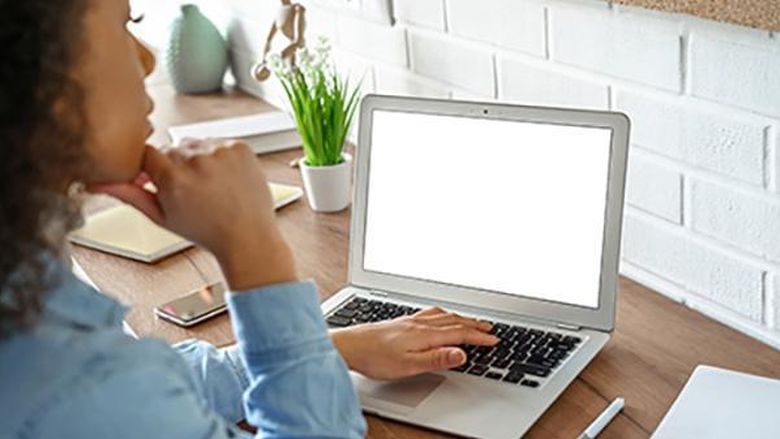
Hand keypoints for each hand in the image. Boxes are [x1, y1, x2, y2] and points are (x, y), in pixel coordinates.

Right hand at [89, 141, 295, 289]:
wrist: (248, 236)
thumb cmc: (205, 231)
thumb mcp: (161, 216)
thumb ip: (128, 194)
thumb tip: (95, 182)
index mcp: (173, 179)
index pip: (146, 154)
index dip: (152, 168)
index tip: (162, 182)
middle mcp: (196, 161)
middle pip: (171, 148)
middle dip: (175, 165)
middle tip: (190, 191)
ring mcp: (221, 152)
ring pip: (195, 143)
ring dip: (197, 158)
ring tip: (209, 186)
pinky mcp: (239, 147)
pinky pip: (219, 142)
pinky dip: (219, 156)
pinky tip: (224, 179)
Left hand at [331, 307, 498, 379]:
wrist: (349, 345)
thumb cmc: (374, 357)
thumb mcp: (409, 365)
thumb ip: (436, 358)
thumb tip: (461, 354)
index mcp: (425, 334)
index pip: (459, 333)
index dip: (478, 337)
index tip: (493, 339)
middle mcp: (419, 324)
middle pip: (454, 321)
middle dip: (474, 324)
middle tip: (490, 328)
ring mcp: (410, 321)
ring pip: (443, 315)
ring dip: (461, 318)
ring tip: (471, 320)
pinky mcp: (402, 321)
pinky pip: (431, 313)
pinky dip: (444, 313)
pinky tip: (440, 315)